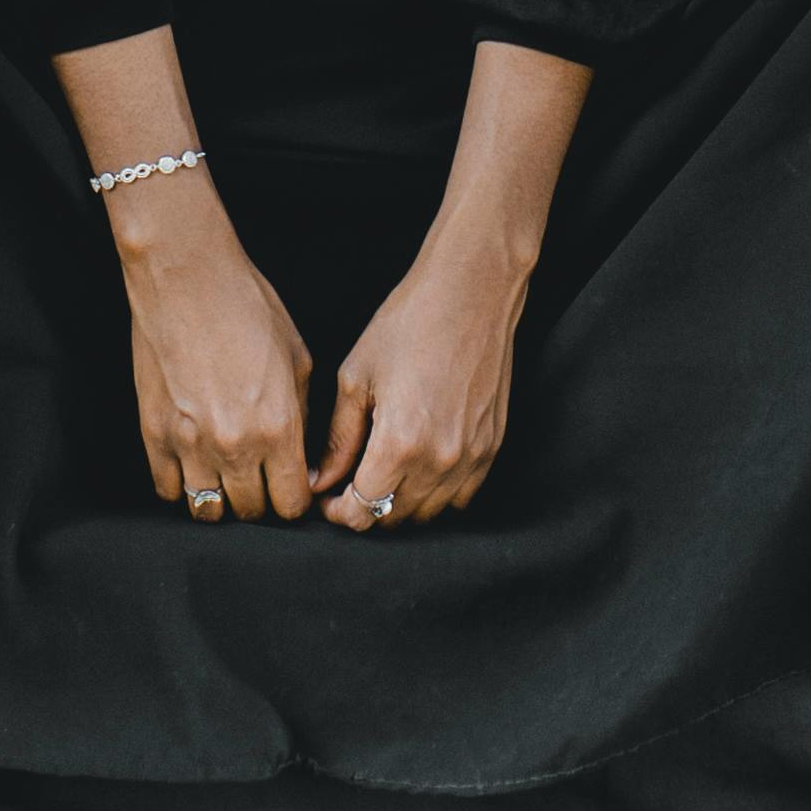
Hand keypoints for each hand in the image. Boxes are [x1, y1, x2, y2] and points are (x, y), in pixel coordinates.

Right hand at [118, 178, 315, 521]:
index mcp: (277, 428)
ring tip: (226, 473)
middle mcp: (234, 446)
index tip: (290, 485)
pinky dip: (184, 483)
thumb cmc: (247, 307)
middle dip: (260, 498)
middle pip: (251, 512)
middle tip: (259, 474)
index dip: (294, 499)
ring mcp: (189, 444)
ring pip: (209, 510)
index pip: (290, 504)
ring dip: (221, 496)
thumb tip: (301, 456)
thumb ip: (301, 417)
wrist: (188, 278)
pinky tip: (194, 460)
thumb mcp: (297, 359)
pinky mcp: (154, 434)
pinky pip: (170, 489)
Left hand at [313, 230, 529, 528]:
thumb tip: (321, 482)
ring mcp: (470, 457)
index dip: (337, 512)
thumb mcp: (357, 377)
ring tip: (380, 472)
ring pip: (427, 513)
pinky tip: (417, 465)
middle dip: (363, 508)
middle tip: (346, 483)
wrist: (471, 292)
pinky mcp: (490, 448)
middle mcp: (439, 460)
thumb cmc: (408, 324)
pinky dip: (434, 493)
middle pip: (392, 518)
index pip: (362, 512)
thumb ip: (339, 439)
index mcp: (400, 443)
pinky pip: (459, 497)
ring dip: (398, 503)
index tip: (326, 498)